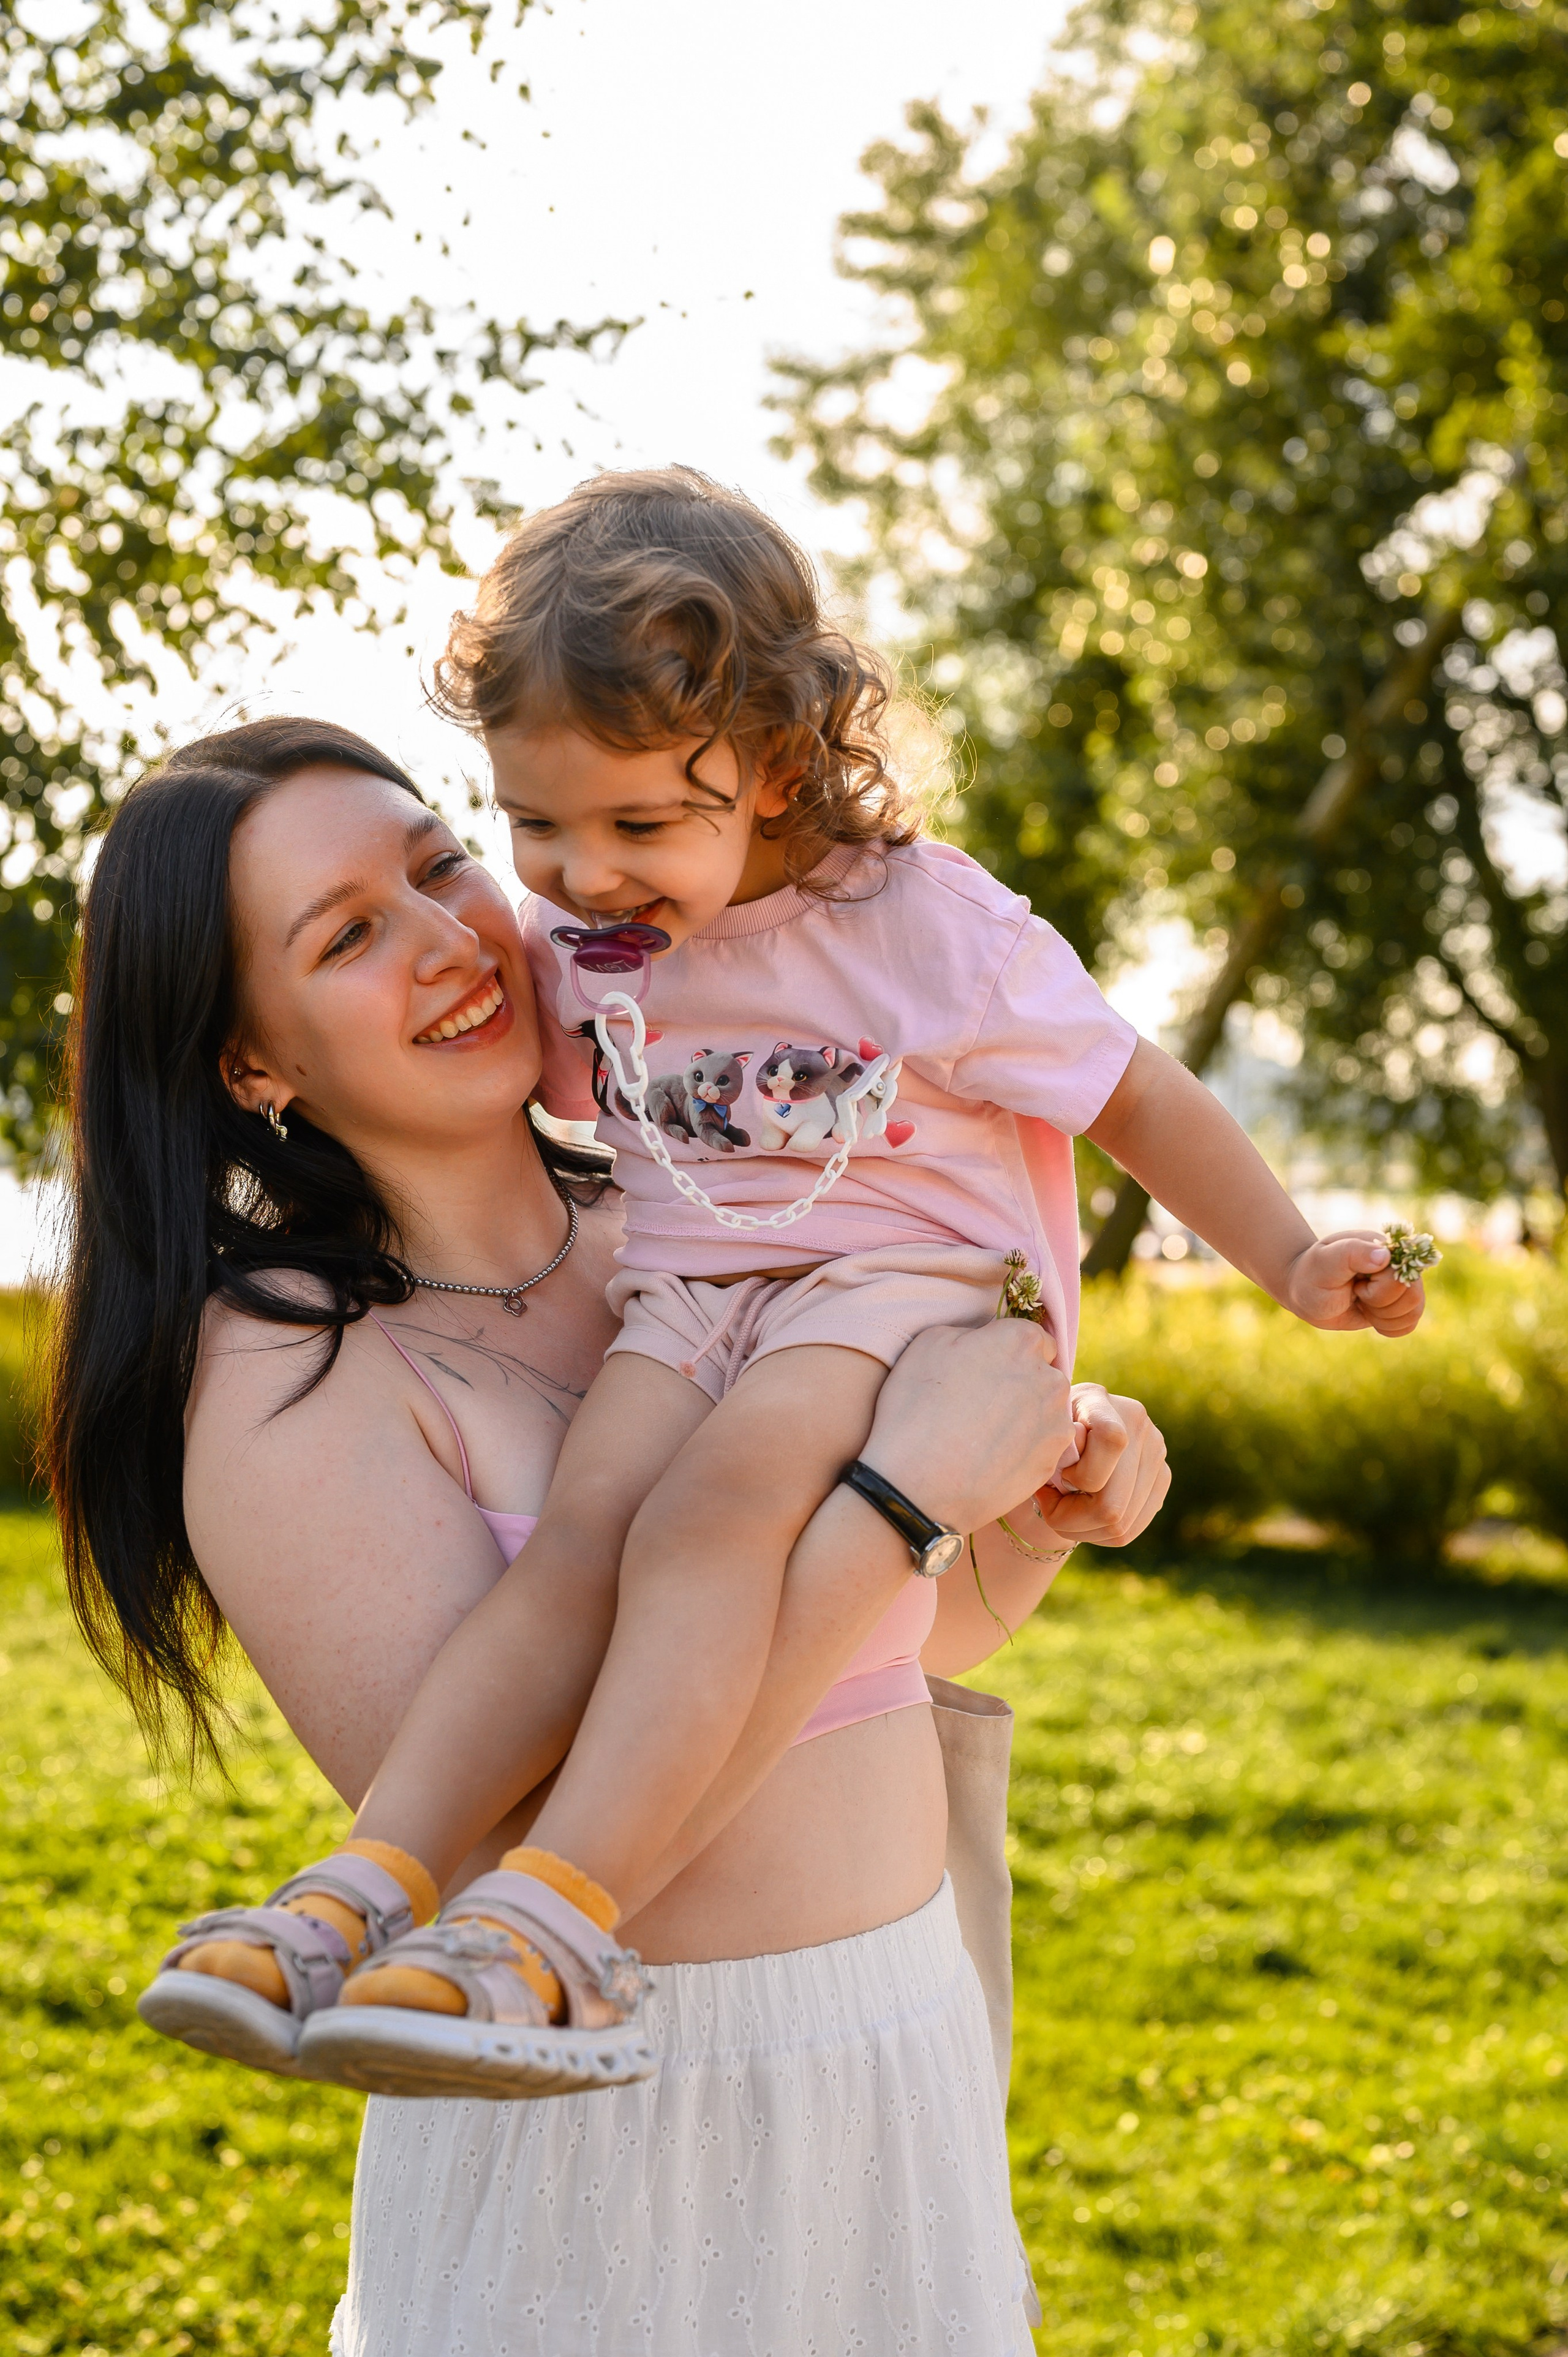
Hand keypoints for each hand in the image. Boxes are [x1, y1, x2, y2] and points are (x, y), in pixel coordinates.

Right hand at [864, 1319, 1074, 1533]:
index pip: (1032, 1338)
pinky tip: (993, 1457)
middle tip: (982, 1404)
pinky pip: (1044, 1446)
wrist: (917, 1486)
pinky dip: (1025, 1449)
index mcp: (1021, 1341)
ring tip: (985, 1435)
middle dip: (1021, 1384)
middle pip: (1043, 1374)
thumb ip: (971, 1333)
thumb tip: (985, 1340)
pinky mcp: (1052, 1460)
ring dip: (1026, 1417)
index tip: (987, 1370)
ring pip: (1046, 1411)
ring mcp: (1055, 1422)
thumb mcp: (928, 1344)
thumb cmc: (915, 1408)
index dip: (1008, 1352)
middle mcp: (1049, 1378)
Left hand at [1034, 1385, 1169, 1548]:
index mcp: (1101, 1401)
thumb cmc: (1045, 1434)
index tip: (1059, 1475)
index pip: (1112, 1441)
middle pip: (1113, 1504)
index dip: (1081, 1473)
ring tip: (1063, 1512)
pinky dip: (1101, 1533)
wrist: (1068, 1428)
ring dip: (1084, 1530)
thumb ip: (1053, 1447)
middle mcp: (1138, 1425)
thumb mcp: (1039, 1434)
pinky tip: (1084, 1517)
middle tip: (1050, 1507)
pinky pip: (1133, 1528)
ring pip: (1122, 1525)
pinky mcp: (1162, 1478)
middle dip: (1071, 1519)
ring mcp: (1156, 1453)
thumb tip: (1072, 1458)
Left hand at [1282, 1231, 1426, 1335]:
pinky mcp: (1398, 1305)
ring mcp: (1400, 1285)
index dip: (1378, 1289)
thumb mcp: (1325, 1262)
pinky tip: (1369, 1316)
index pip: (1402, 1275)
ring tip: (1360, 1303)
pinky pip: (1409, 1324)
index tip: (1355, 1284)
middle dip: (1379, 1304)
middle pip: (1413, 1296)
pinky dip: (1388, 1328)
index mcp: (1385, 1247)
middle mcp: (1398, 1264)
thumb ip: (1352, 1253)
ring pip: (1414, 1311)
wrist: (1306, 1293)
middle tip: (1356, 1293)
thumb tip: (1384, 1256)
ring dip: (1383, 1317)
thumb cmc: (1313, 1275)